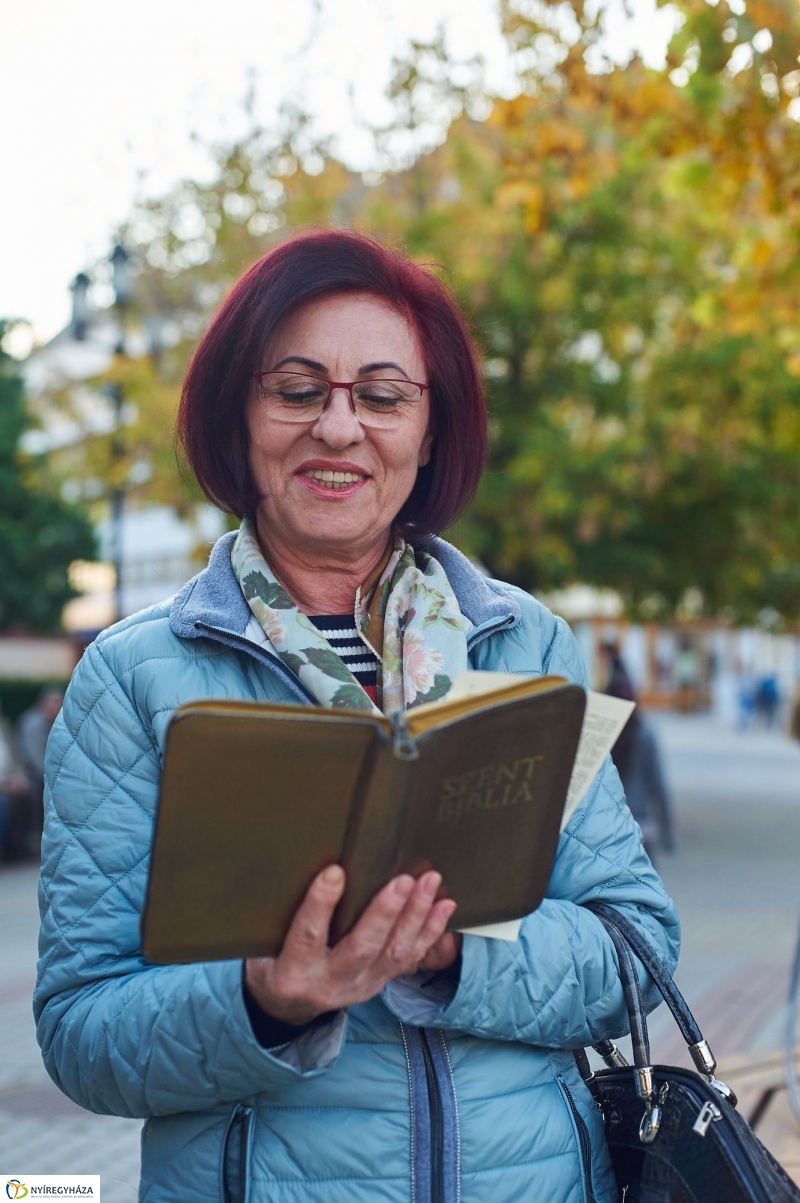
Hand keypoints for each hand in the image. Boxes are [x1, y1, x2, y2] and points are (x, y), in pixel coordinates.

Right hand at [245, 865, 458, 1024]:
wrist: (286, 1008)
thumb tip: (303, 871)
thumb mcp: (264, 945)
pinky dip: (430, 932)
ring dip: (414, 916)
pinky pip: (410, 959)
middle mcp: (329, 984)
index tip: (334, 872)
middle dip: (384, 913)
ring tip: (427, 883)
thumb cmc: (273, 963)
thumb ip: (283, 917)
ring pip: (393, 954)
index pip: (307, 936)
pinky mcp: (379, 984)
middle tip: (402, 881)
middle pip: (361, 949)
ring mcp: (359, 987)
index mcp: (293, 973)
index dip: (320, 904)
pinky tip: (444, 907)